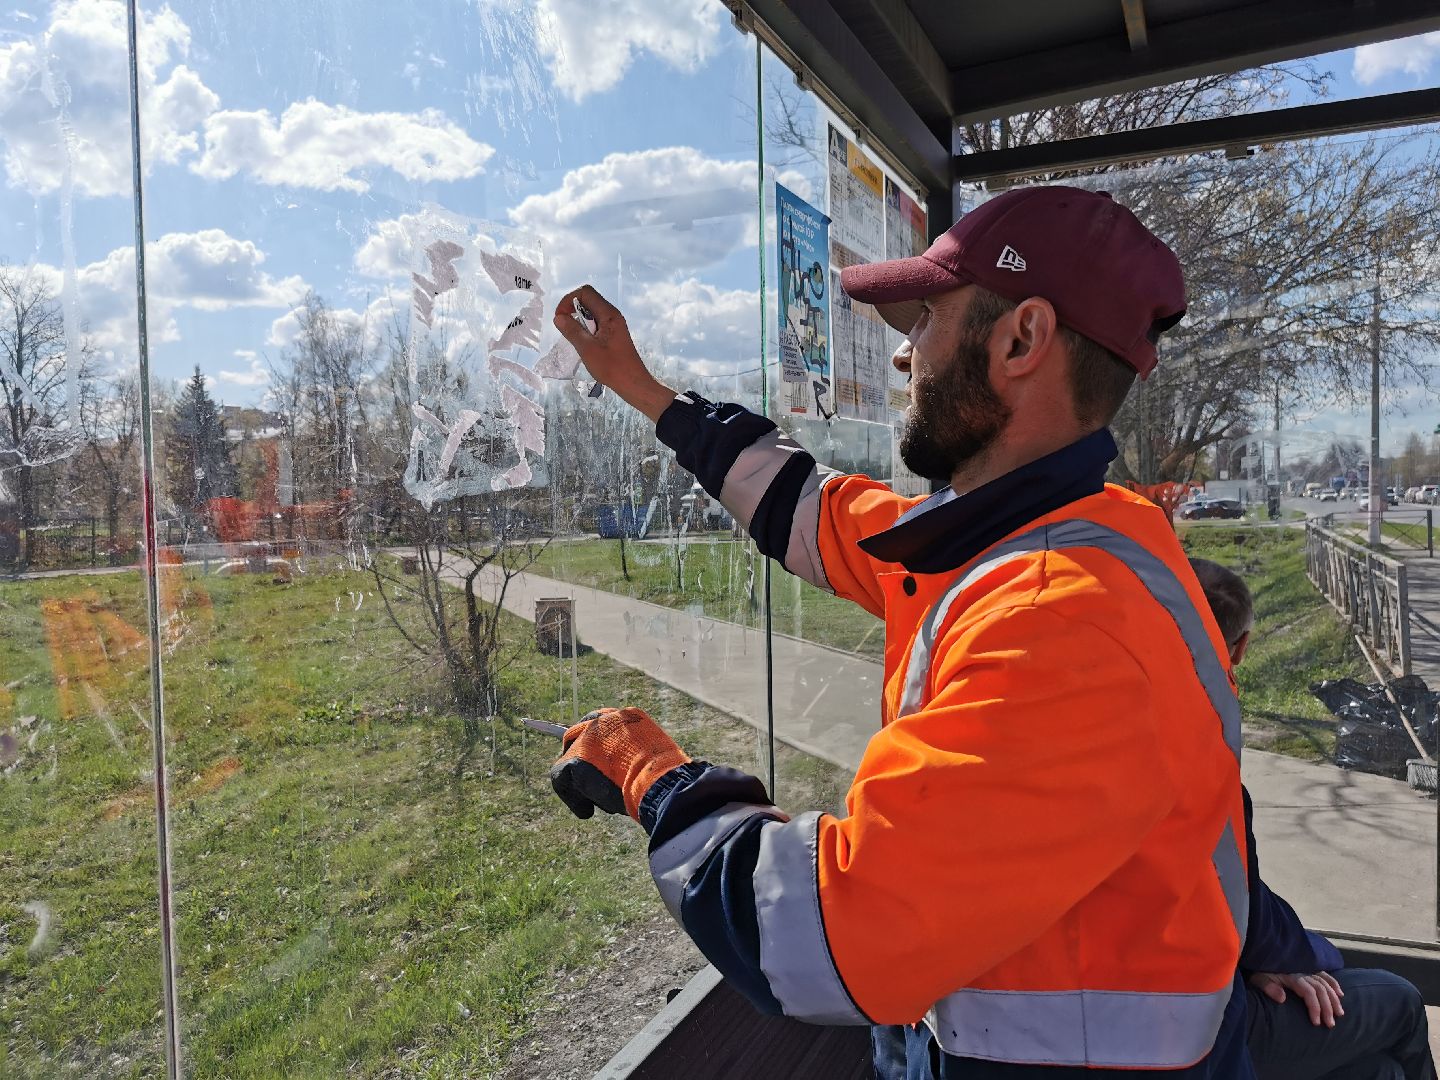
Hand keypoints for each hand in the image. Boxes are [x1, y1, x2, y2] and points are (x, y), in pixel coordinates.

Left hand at [549, 707, 690, 820]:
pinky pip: (561, 780)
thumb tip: (620, 772)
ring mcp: (587, 739)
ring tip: (601, 802)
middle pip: (577, 734)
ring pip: (570, 761)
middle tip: (580, 778)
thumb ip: (631, 756)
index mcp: (628, 717)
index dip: (593, 742)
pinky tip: (588, 812)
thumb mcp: (650, 760)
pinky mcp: (575, 759)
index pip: (601, 722)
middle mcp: (604, 720)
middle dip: (576, 757)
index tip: (592, 757)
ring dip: (581, 785)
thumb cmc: (664, 779)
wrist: (660, 783)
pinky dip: (573, 800)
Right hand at [552, 286, 675, 421]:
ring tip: (572, 335)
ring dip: (579, 319)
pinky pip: (597, 322)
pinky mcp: (614, 333)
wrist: (633, 383)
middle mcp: (613, 315)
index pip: (586, 292)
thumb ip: (572, 330)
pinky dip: (586, 327)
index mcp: (609, 314)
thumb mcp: (587, 348)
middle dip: (572, 308)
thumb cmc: (611, 367)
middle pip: (589, 299)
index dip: (569, 300)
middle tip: (564, 325)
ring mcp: (615, 324)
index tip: (560, 317)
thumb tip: (559, 317)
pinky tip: (583, 341)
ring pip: (592, 311)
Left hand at [1248, 971, 1344, 1026]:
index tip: (1316, 1023)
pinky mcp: (1308, 966)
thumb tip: (1282, 999)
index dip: (1315, 1008)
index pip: (1309, 992)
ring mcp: (1307, 968)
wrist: (1258, 952)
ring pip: (1325, 983)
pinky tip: (1340, 994)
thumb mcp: (1258, 978)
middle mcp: (1302, 970)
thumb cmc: (1258, 969)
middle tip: (1330, 1024)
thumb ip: (1269, 987)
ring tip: (1339, 1014)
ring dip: (1334, 999)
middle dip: (1327, 1008)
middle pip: (1320, 989)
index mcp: (1292, 975)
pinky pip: (1325, 974)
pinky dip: (1334, 983)